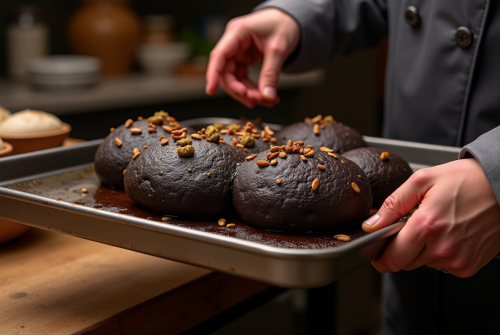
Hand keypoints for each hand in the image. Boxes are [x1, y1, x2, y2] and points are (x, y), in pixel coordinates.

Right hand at [205, 9, 299, 107]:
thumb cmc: (283, 24)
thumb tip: (267, 96)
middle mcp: (234, 43)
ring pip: (236, 79)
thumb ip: (271, 73)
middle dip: (240, 90)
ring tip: (265, 101)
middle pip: (227, 72)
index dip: (213, 74)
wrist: (291, 20)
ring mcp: (238, 52)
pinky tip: (265, 96)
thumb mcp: (279, 49)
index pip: (219, 56)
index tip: (211, 90)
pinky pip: (244, 78)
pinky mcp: (245, 59)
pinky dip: (254, 89)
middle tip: (255, 101)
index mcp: (237, 32)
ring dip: (249, 93)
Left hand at [363, 158, 499, 277]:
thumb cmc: (466, 180)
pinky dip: (439, 254)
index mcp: (427, 226)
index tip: (377, 252)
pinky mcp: (469, 266)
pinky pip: (442, 266)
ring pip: (423, 264)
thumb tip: (371, 225)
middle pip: (405, 263)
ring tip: (436, 225)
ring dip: (421, 250)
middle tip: (412, 226)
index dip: (380, 257)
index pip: (392, 259)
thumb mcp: (422, 180)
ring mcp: (457, 260)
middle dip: (401, 248)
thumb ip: (392, 204)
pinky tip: (449, 234)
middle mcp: (442, 248)